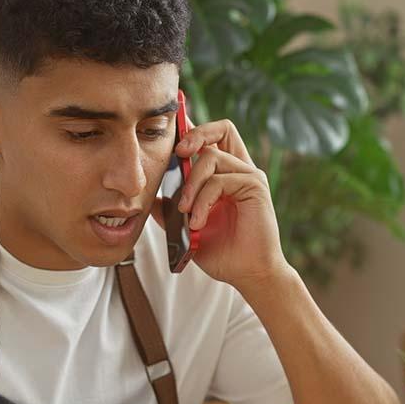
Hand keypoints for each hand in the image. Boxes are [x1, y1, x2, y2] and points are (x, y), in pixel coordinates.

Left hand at [151, 119, 289, 292]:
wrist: (248, 274)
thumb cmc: (223, 252)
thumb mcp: (187, 229)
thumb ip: (171, 210)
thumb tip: (150, 198)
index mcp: (225, 175)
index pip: (212, 139)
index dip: (192, 129)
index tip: (172, 133)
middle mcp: (240, 170)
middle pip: (221, 129)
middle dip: (195, 134)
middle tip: (177, 154)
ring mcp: (249, 176)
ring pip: (211, 158)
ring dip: (190, 185)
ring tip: (185, 212)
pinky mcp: (255, 186)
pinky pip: (219, 180)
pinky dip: (202, 200)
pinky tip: (198, 222)